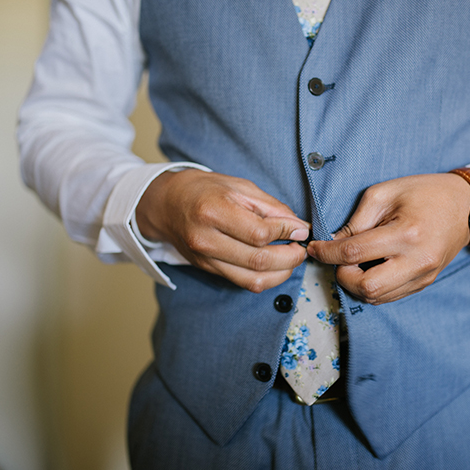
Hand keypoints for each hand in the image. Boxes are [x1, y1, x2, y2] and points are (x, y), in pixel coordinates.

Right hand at [136, 169, 310, 292]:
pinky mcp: (208, 270)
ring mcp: (206, 259)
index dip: (287, 233)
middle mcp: (206, 240)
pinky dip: (267, 278)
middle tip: (302, 248)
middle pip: (259, 261)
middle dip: (291, 257)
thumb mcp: (240, 187)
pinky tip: (276, 265)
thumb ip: (272, 208)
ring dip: (282, 272)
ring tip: (291, 257)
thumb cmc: (205, 190)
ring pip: (253, 279)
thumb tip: (299, 228)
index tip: (301, 229)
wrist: (168, 204)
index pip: (259, 233)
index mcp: (213, 211)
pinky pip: (245, 283)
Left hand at [307, 174, 469, 304]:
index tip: (314, 247)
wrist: (465, 206)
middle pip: (366, 288)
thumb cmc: (424, 193)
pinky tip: (370, 268)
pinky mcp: (425, 283)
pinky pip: (390, 296)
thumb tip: (333, 244)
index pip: (354, 253)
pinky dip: (372, 287)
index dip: (327, 253)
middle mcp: (417, 261)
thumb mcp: (384, 193)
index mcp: (406, 234)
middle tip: (338, 258)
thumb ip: (356, 220)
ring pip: (377, 298)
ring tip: (354, 262)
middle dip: (342, 276)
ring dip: (356, 284)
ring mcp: (423, 276)